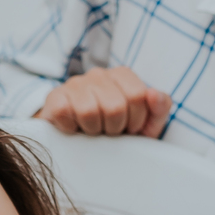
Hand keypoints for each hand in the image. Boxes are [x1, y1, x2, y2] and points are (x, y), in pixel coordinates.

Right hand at [38, 66, 170, 137]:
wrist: (81, 141)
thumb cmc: (117, 129)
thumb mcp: (146, 123)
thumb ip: (160, 108)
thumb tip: (153, 94)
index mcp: (122, 75)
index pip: (137, 96)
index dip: (136, 121)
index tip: (130, 128)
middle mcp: (98, 74)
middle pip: (115, 107)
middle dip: (115, 128)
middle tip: (110, 131)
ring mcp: (75, 83)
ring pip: (89, 112)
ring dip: (93, 130)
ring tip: (93, 130)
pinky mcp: (54, 97)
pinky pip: (64, 112)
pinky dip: (71, 128)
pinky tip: (74, 128)